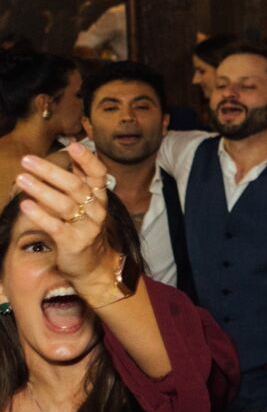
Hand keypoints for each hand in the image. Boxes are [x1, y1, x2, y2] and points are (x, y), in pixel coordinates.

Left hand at [13, 144, 122, 302]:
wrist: (94, 265)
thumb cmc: (84, 229)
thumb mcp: (87, 204)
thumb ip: (80, 180)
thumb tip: (71, 154)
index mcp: (99, 197)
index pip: (98, 174)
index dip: (87, 160)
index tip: (72, 146)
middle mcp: (97, 210)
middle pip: (75, 186)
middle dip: (51, 171)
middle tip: (28, 160)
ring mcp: (88, 227)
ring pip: (65, 204)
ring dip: (41, 189)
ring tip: (21, 179)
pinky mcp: (75, 243)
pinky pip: (56, 227)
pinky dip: (41, 215)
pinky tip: (26, 205)